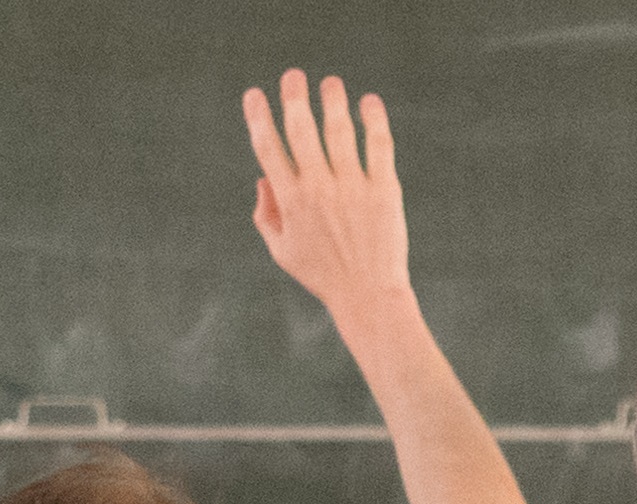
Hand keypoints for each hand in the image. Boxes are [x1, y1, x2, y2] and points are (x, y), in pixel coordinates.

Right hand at [243, 70, 412, 307]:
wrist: (369, 295)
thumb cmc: (322, 274)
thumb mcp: (282, 251)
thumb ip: (265, 214)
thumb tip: (262, 177)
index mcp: (290, 202)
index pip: (269, 149)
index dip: (258, 118)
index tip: (253, 95)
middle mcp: (319, 189)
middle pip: (302, 132)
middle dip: (294, 98)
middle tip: (293, 75)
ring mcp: (353, 187)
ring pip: (340, 132)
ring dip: (333, 101)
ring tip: (331, 82)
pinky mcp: (383, 189)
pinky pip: (378, 145)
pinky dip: (373, 120)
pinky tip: (369, 102)